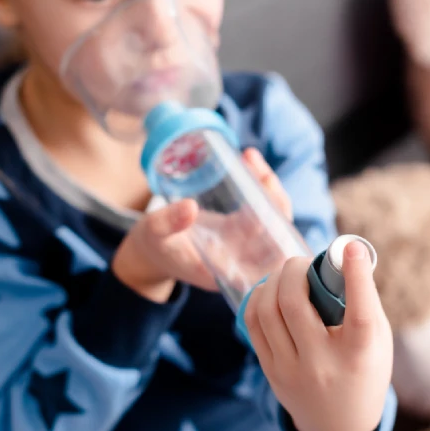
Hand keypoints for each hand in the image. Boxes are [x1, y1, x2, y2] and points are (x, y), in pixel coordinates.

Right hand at [112, 149, 293, 301]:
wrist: (151, 251)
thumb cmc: (154, 247)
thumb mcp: (155, 235)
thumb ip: (167, 223)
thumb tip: (191, 208)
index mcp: (229, 273)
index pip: (267, 260)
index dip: (275, 235)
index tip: (263, 208)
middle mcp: (244, 260)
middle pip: (277, 233)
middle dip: (275, 200)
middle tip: (258, 170)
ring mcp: (245, 243)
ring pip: (272, 215)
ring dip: (268, 186)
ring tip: (250, 157)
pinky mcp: (241, 227)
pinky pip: (261, 205)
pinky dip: (259, 183)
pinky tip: (249, 160)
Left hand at [243, 241, 393, 430]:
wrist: (339, 425)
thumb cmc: (364, 369)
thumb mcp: (378, 341)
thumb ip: (364, 302)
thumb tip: (344, 255)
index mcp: (359, 355)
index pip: (359, 315)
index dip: (356, 277)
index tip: (350, 247)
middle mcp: (323, 364)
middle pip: (294, 304)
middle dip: (294, 270)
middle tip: (302, 261)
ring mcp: (291, 370)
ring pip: (267, 311)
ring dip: (274, 281)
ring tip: (286, 274)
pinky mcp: (270, 372)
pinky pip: (254, 324)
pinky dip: (259, 298)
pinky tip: (270, 290)